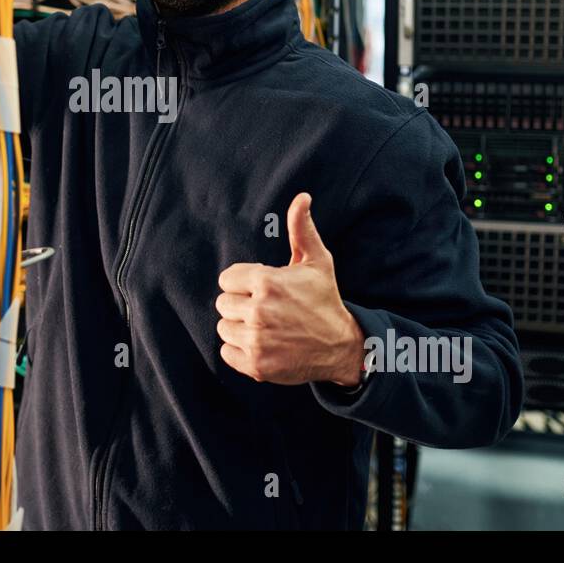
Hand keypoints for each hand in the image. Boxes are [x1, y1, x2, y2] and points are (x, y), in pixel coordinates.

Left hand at [216, 193, 364, 386]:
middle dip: (240, 304)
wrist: (341, 346)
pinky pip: (226, 352)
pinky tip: (262, 344)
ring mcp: (257, 340)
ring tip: (264, 327)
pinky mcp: (256, 365)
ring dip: (240, 327)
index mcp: (267, 282)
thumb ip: (301, 229)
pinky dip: (240, 350)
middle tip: (264, 309)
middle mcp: (259, 311)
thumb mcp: (317, 261)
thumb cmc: (324, 299)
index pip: (227, 279)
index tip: (262, 289)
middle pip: (223, 304)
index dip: (243, 283)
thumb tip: (302, 197)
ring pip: (224, 328)